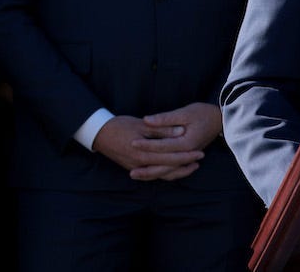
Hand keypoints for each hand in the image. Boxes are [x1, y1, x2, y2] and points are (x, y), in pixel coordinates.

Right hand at [90, 113, 205, 181]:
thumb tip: (180, 132)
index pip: (171, 157)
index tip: (200, 152)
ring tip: (191, 167)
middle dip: (185, 164)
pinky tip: (173, 169)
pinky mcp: (134, 168)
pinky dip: (165, 173)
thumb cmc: (120, 126)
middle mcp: (141, 165)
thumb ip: (161, 130)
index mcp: (144, 154)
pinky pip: (154, 175)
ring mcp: (137, 169)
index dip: (186, 155)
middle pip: (168, 168)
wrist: (99, 134)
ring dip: (177, 171)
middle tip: (200, 159)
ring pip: (162, 175)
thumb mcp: (141, 124)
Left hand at [133, 103, 222, 180]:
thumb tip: (146, 120)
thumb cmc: (202, 113)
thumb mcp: (185, 112)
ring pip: (168, 171)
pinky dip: (161, 173)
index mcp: (186, 143)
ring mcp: (187, 158)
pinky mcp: (187, 158)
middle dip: (146, 168)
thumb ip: (165, 119)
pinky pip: (173, 170)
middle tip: (129, 169)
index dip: (146, 145)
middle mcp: (187, 154)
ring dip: (152, 174)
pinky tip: (150, 173)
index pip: (162, 146)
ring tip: (135, 175)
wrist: (220, 119)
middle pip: (164, 165)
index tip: (132, 143)